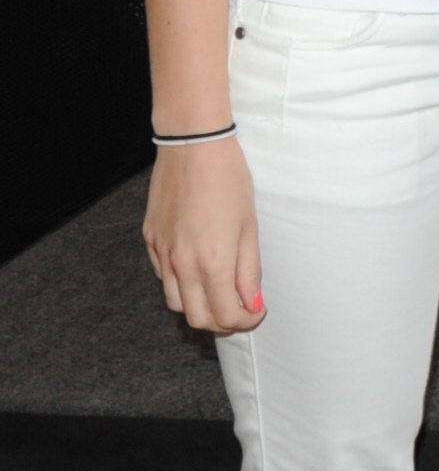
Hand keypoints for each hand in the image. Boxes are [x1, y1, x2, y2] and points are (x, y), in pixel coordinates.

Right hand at [143, 138, 262, 333]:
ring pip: (176, 302)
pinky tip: (200, 271)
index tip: (257, 313)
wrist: (193, 148)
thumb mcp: (249, 226)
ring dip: (199, 307)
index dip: (244, 321)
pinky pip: (164, 277)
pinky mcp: (150, 241)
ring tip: (221, 295)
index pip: (225, 314)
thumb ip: (249, 270)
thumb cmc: (229, 180)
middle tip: (241, 311)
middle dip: (221, 323)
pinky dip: (183, 285)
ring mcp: (161, 253)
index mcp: (211, 261)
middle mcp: (181, 264)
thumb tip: (252, 303)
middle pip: (196, 317)